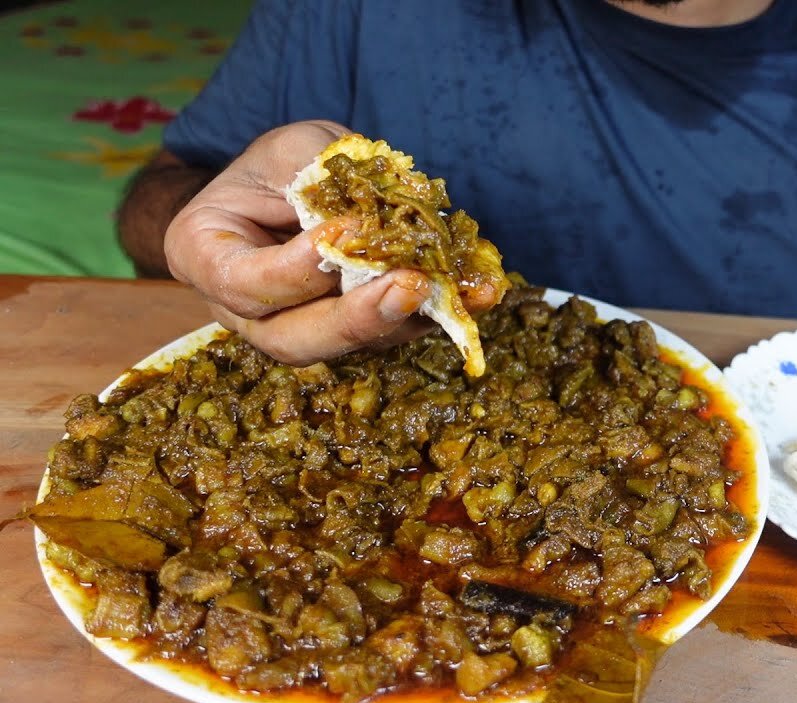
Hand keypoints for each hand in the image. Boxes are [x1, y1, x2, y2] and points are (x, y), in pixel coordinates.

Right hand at [165, 121, 438, 365]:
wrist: (297, 184)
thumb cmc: (279, 164)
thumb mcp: (290, 149)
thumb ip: (318, 176)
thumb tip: (372, 214)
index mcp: (206, 257)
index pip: (243, 283)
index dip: (295, 269)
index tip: (342, 233)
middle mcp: (247, 312)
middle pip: (295, 340)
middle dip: (356, 319)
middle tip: (409, 286)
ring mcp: (303, 329)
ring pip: (352, 346)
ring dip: (409, 320)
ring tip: (456, 291)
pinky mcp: (358, 330)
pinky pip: (394, 331)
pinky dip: (438, 312)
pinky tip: (475, 292)